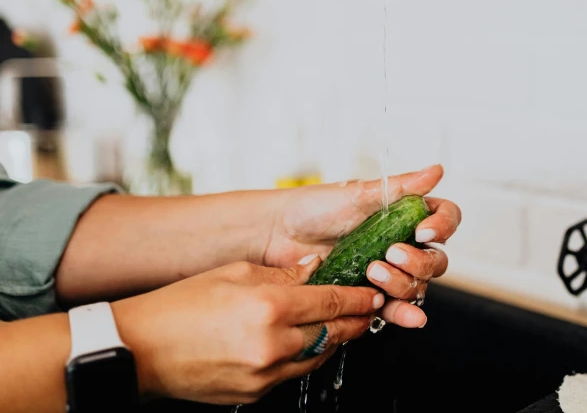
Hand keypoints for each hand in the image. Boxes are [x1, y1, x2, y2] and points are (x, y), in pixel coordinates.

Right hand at [112, 257, 383, 404]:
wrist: (141, 349)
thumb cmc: (180, 306)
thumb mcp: (235, 272)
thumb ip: (282, 274)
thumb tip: (314, 269)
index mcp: (269, 307)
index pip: (332, 301)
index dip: (358, 298)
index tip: (371, 294)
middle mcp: (272, 344)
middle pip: (333, 332)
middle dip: (356, 321)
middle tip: (368, 311)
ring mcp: (265, 373)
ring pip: (318, 356)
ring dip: (334, 340)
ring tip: (341, 326)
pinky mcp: (256, 392)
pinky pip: (294, 373)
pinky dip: (306, 356)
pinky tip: (305, 343)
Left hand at [257, 164, 460, 328]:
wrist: (278, 235)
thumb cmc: (314, 208)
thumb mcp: (358, 193)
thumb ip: (400, 187)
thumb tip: (436, 171)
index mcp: (404, 214)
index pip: (444, 219)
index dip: (442, 226)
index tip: (424, 230)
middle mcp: (402, 243)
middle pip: (436, 259)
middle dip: (419, 260)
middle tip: (392, 253)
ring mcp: (388, 270)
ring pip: (418, 285)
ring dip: (404, 283)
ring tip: (374, 273)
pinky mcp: (370, 295)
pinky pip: (396, 308)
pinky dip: (404, 314)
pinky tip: (407, 316)